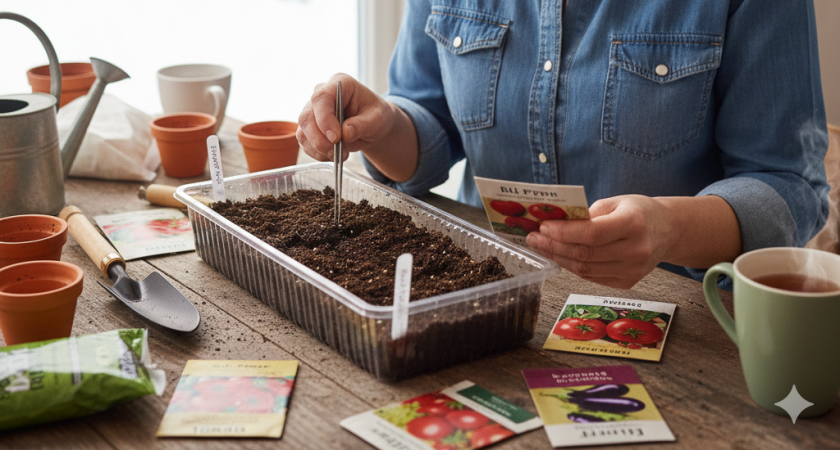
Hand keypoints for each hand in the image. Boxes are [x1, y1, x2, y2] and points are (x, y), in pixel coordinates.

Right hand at [296, 73, 396, 161]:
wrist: (372, 126)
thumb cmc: (376, 116)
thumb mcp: (377, 120)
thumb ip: (362, 125)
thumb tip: (345, 133)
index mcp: (339, 84)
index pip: (321, 98)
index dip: (324, 119)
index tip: (336, 138)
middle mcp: (321, 95)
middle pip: (306, 117)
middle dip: (320, 140)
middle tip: (339, 153)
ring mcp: (312, 111)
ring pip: (303, 132)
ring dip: (320, 149)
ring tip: (341, 155)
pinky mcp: (309, 128)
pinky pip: (305, 143)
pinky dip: (318, 154)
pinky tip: (334, 155)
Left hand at [525, 195, 675, 288]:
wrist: (668, 231)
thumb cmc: (639, 212)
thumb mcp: (616, 202)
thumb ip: (587, 214)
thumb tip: (553, 223)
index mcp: (634, 224)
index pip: (591, 233)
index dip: (563, 232)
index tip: (543, 226)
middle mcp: (636, 250)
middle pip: (585, 253)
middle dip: (554, 246)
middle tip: (534, 238)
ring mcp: (633, 270)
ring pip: (585, 269)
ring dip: (559, 258)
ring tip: (542, 247)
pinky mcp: (628, 282)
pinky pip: (592, 277)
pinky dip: (572, 267)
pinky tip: (560, 256)